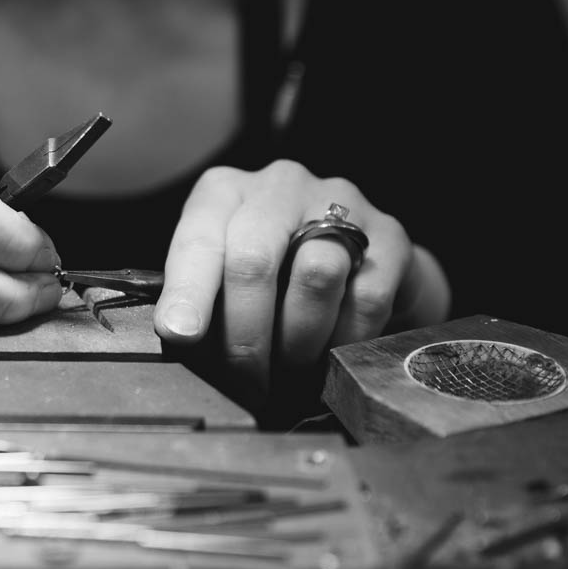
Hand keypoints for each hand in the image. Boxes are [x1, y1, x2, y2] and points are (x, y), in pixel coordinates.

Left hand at [154, 160, 448, 403]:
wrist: (356, 265)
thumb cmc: (274, 274)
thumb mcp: (222, 277)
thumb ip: (199, 298)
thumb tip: (178, 336)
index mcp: (225, 192)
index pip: (198, 239)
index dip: (188, 292)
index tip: (181, 334)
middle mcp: (279, 186)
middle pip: (253, 260)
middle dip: (245, 336)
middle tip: (246, 382)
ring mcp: (339, 203)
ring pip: (315, 276)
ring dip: (298, 341)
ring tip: (289, 368)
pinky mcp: (389, 236)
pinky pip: (364, 298)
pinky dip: (343, 339)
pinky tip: (331, 352)